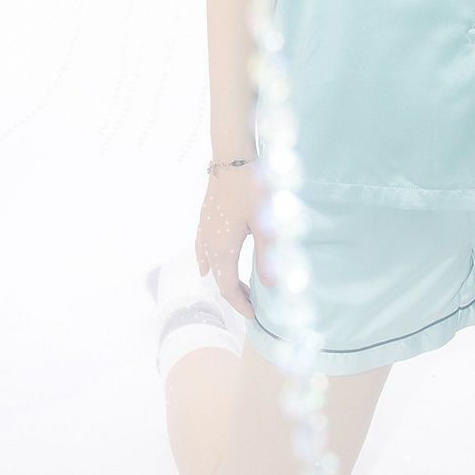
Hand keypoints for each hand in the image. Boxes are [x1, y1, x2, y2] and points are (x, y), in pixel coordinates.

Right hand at [195, 163, 277, 321]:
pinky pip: (203, 249)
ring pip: (211, 265)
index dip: (240, 305)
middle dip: (235, 295)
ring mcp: (204, 231)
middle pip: (219, 279)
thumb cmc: (251, 188)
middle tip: (255, 304)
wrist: (231, 158)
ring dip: (226, 278)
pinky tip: (205, 267)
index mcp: (222, 249)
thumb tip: (272, 285)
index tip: (254, 316)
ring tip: (244, 287)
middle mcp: (208, 243)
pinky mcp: (204, 219)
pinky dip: (208, 263)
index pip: (227, 288)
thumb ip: (267, 256)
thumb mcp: (265, 223)